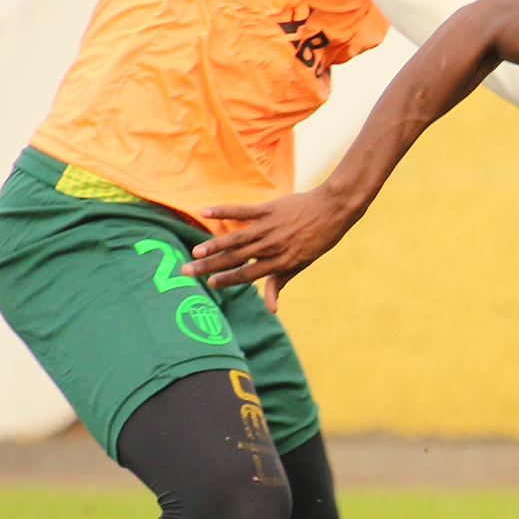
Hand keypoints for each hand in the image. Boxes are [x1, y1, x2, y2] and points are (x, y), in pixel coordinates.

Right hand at [181, 188, 359, 310]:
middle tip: (186, 271)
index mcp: (279, 262)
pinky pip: (242, 211)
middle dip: (209, 266)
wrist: (333, 211)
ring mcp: (269, 228)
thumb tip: (271, 309)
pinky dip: (224, 210)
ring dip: (214, 245)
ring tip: (196, 251)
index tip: (209, 282)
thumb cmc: (317, 240)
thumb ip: (279, 283)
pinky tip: (205, 212)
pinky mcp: (269, 209)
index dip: (227, 279)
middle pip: (235, 259)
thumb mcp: (300, 264)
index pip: (247, 274)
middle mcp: (271, 247)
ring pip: (236, 238)